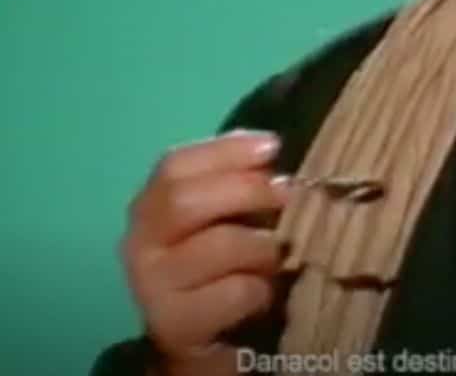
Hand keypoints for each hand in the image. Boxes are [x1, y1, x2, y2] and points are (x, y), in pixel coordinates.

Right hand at [120, 130, 290, 375]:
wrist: (202, 338)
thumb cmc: (221, 265)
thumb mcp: (226, 217)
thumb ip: (239, 181)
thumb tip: (270, 149)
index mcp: (150, 207)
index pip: (175, 165)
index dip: (226, 150)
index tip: (273, 146)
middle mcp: (139, 243)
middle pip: (185, 200)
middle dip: (246, 190)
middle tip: (287, 193)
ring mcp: (151, 286)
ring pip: (218, 245)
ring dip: (262, 245)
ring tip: (276, 254)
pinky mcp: (175, 325)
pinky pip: (234, 291)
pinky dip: (260, 287)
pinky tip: (263, 292)